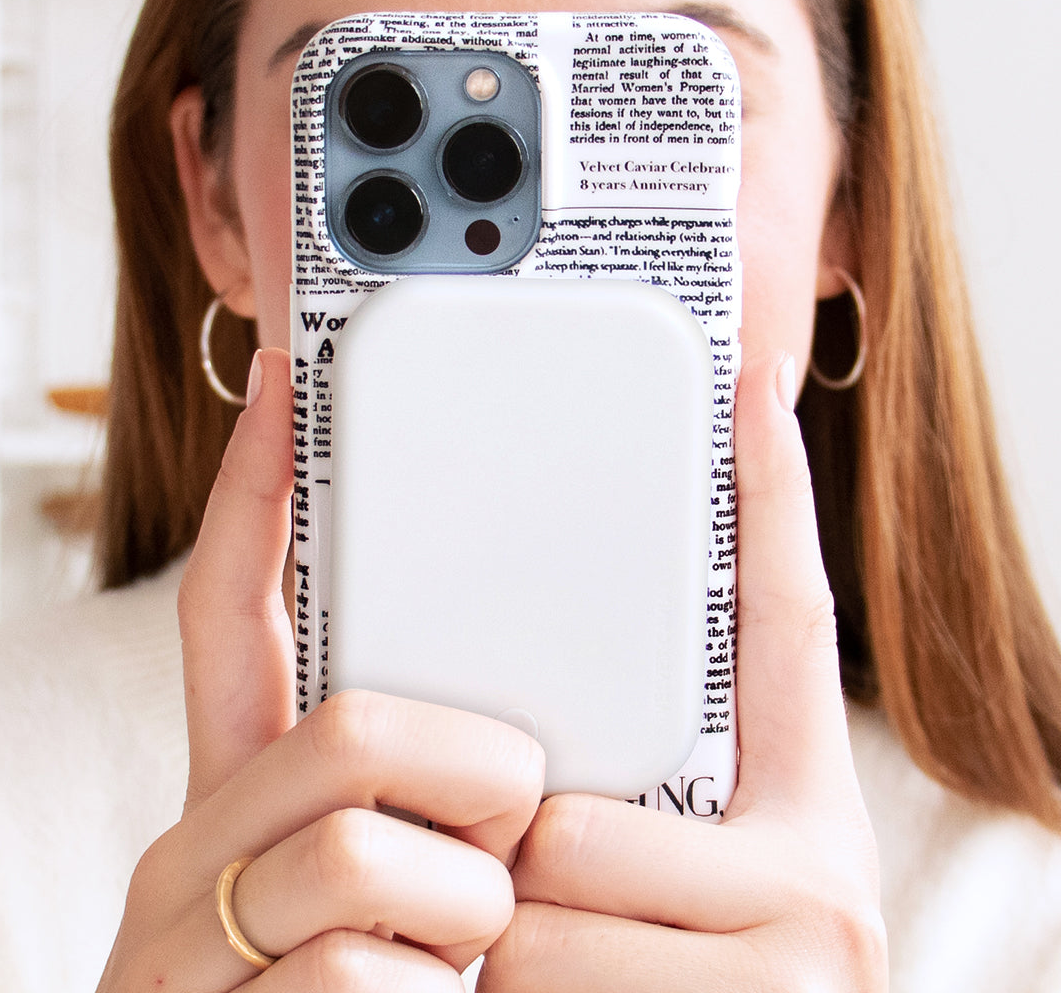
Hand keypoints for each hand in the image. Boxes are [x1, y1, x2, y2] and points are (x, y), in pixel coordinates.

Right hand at [98, 348, 544, 991]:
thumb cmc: (365, 991)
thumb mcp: (386, 875)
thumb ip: (412, 798)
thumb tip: (520, 736)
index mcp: (237, 794)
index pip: (228, 612)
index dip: (256, 498)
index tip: (288, 390)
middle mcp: (192, 851)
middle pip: (347, 727)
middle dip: (472, 772)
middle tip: (502, 834)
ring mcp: (190, 945)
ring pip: (359, 852)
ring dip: (462, 909)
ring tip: (459, 954)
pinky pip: (364, 977)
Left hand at [480, 352, 886, 991]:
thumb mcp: (661, 906)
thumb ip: (626, 815)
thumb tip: (543, 762)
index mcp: (799, 823)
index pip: (786, 625)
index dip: (771, 501)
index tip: (751, 391)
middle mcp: (822, 886)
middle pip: (574, 821)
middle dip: (520, 879)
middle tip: (541, 933)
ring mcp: (797, 968)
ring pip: (540, 917)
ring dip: (502, 968)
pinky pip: (535, 986)